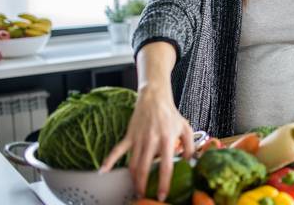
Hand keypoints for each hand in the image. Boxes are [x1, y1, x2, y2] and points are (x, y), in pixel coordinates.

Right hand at [100, 86, 194, 200]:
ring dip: (133, 179)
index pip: (165, 166)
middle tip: (144, 196)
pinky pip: (117, 150)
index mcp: (167, 140)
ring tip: (136, 189)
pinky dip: (109, 160)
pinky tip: (102, 171)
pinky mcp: (129, 136)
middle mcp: (151, 141)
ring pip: (133, 163)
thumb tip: (191, 163)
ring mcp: (138, 138)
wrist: (155, 98)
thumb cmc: (171, 114)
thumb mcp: (186, 129)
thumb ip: (191, 147)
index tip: (162, 195)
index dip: (163, 183)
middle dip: (143, 185)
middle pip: (145, 168)